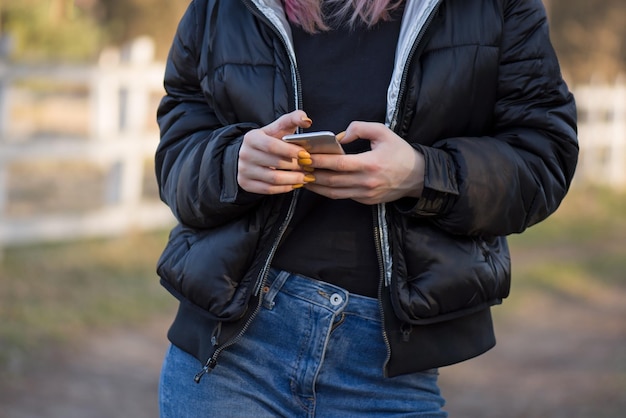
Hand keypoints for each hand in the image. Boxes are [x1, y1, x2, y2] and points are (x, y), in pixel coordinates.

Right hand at [238, 111, 316, 193]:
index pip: (272, 145)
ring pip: (273, 179)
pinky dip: (285, 188)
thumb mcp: (279, 127)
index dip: (291, 151)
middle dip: (296, 166)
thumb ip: (293, 118)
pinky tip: (295, 184)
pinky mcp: (245, 183)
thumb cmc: (271, 139)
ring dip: (294, 179)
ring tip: (306, 177)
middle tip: (310, 167)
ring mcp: (243, 170)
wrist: (251, 154)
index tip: (306, 155)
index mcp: (251, 138)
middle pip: (275, 163)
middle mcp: (245, 154)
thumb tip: (306, 120)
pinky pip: (269, 189)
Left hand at [304, 122, 424, 204]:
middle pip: (331, 181)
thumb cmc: (400, 152)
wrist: (418, 176)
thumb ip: (360, 128)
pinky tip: (318, 184)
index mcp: (370, 164)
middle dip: (311, 173)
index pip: (338, 163)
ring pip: (333, 193)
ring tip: (302, 177)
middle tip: (297, 167)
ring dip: (315, 186)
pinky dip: (327, 191)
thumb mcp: (383, 132)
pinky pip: (342, 196)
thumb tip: (340, 136)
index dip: (319, 160)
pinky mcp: (365, 201)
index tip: (305, 156)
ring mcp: (365, 194)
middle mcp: (366, 182)